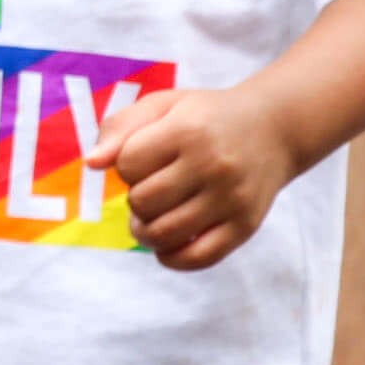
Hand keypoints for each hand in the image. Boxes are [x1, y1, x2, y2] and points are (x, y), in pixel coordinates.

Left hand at [90, 85, 295, 271]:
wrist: (273, 128)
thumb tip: (91, 164)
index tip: (144, 157)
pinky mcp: (244, 226)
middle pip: (142, 201)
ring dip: (145, 231)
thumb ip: (121, 127)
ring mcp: (231, 198)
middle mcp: (211, 164)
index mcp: (187, 130)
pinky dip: (171, 258)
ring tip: (151, 218)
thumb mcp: (164, 105)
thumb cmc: (206, 117)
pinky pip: (197, 258)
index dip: (126, 164)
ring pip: (164, 233)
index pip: (128, 163)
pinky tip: (167, 244)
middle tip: (151, 187)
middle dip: (135, 198)